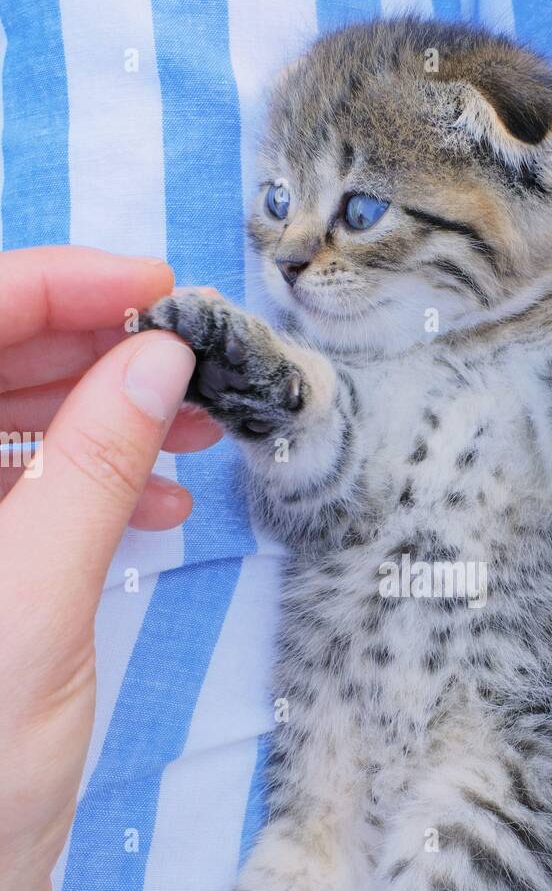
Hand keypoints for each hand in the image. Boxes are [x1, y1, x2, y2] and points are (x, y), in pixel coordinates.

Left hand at [0, 247, 222, 890]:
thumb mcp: (36, 605)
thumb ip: (90, 469)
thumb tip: (153, 359)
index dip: (55, 286)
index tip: (152, 289)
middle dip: (87, 349)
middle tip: (188, 358)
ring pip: (5, 426)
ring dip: (98, 415)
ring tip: (194, 428)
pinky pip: (20, 493)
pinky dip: (89, 483)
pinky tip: (156, 501)